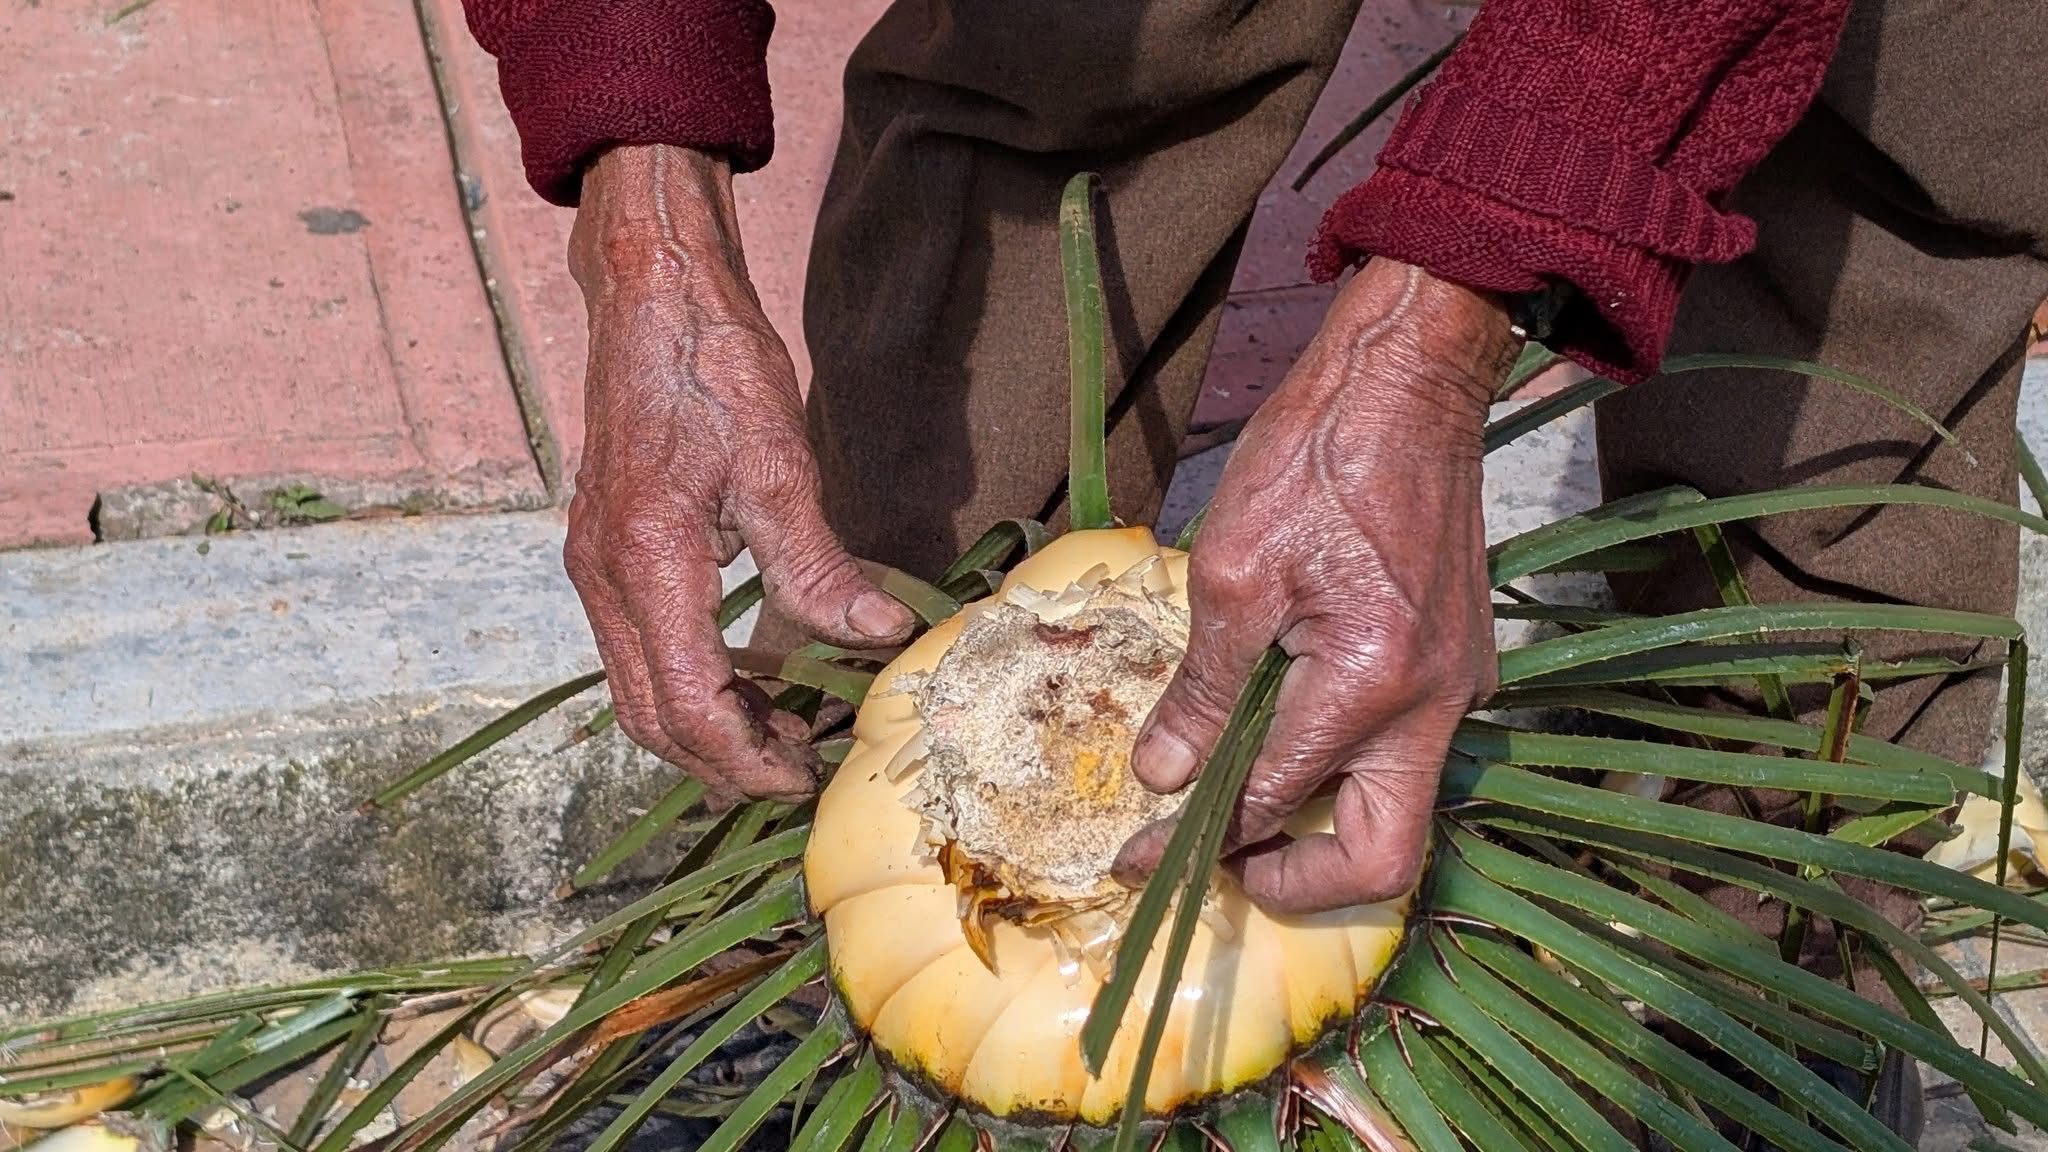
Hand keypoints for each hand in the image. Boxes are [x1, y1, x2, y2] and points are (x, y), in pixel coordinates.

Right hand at [564, 144, 915, 801]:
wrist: (651, 298)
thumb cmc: (712, 367)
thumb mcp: (779, 464)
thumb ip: (819, 564)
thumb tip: (881, 634)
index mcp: (645, 561)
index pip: (687, 704)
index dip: (745, 757)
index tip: (803, 776)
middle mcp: (603, 577)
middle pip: (650, 717)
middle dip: (722, 760)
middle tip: (799, 769)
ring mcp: (594, 568)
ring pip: (636, 692)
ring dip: (704, 730)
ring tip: (783, 735)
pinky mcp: (602, 554)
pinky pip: (637, 652)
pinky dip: (687, 687)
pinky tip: (749, 681)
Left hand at [1114, 260, 1517, 912]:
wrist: (1407, 386)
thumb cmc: (1315, 457)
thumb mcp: (1230, 572)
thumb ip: (1204, 688)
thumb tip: (1163, 775)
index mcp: (1369, 684)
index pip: (1272, 803)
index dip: (1196, 843)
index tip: (1137, 858)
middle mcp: (1434, 705)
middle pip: (1381, 857)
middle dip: (1293, 880)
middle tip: (1217, 862)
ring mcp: (1458, 687)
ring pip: (1395, 809)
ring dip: (1316, 824)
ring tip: (1233, 800)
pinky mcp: (1459, 664)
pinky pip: (1402, 751)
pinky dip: (1339, 766)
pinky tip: (1277, 729)